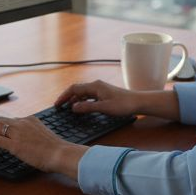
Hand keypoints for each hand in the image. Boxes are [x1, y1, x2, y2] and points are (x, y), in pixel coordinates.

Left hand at [0, 115, 85, 178]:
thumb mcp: (44, 134)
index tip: (5, 135)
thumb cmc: (56, 149)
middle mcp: (23, 123)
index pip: (13, 120)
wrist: (60, 154)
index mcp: (31, 120)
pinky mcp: (15, 145)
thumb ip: (35, 134)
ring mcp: (18, 133)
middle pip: (1, 120)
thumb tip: (29, 141)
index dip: (6, 128)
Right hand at [55, 80, 180, 120]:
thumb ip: (88, 107)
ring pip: (82, 93)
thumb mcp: (104, 108)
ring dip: (74, 100)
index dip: (64, 96)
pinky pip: (88, 96)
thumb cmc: (123, 105)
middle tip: (59, 107)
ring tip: (67, 109)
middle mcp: (96, 85)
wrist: (138, 102)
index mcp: (95, 86)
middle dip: (67, 98)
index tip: (57, 105)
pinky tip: (81, 108)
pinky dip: (82, 101)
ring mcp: (100, 89)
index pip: (74, 88)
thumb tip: (73, 107)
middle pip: (77, 89)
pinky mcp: (104, 93)